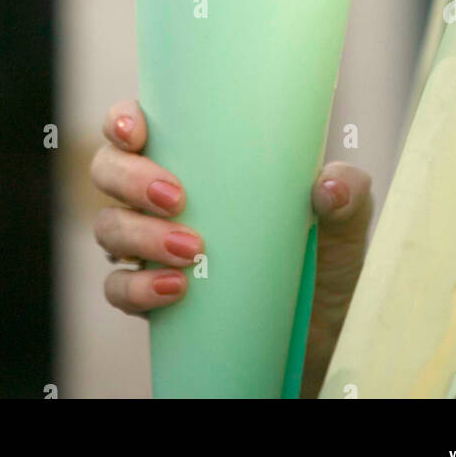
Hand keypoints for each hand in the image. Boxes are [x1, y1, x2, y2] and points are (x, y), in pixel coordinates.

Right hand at [90, 98, 371, 398]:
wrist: (321, 336)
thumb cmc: (325, 259)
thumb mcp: (345, 220)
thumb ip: (347, 192)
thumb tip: (327, 186)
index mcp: (197, 158)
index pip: (136, 124)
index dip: (122, 120)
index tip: (137, 130)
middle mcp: (161, 196)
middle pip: (108, 170)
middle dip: (131, 178)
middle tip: (177, 198)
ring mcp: (151, 246)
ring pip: (108, 226)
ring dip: (139, 234)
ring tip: (191, 250)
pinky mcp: (151, 295)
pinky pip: (118, 288)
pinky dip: (138, 287)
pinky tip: (176, 289)